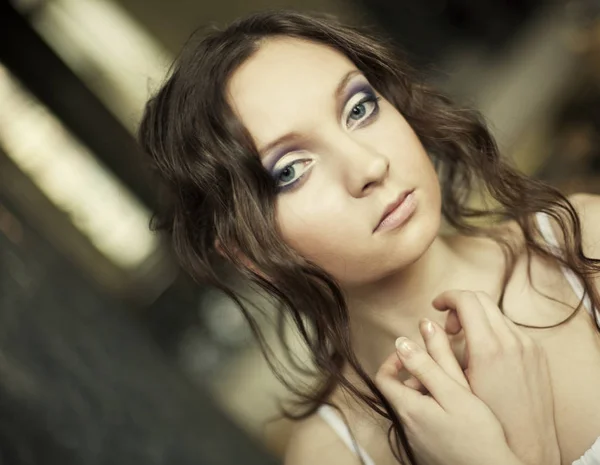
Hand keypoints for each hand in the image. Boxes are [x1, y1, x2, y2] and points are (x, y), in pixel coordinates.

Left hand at [375, 322, 522, 464]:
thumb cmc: (478, 435)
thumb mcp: (455, 391)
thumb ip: (428, 364)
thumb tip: (403, 341)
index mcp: (408, 409)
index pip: (383, 377)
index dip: (394, 360)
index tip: (413, 353)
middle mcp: (406, 426)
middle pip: (399, 391)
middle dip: (418, 375)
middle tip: (445, 372)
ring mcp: (415, 440)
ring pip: (412, 406)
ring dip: (427, 393)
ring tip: (456, 392)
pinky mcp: (426, 448)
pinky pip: (421, 422)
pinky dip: (433, 410)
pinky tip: (457, 413)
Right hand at [432, 290, 560, 464]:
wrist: (528, 443)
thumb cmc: (487, 419)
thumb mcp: (456, 384)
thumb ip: (440, 350)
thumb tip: (427, 324)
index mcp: (488, 348)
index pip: (466, 300)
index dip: (447, 297)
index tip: (436, 306)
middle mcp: (512, 340)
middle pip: (481, 298)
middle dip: (460, 304)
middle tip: (449, 326)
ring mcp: (528, 345)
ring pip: (496, 312)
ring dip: (477, 317)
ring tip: (466, 341)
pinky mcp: (537, 352)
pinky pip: (511, 328)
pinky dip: (493, 329)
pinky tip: (485, 352)